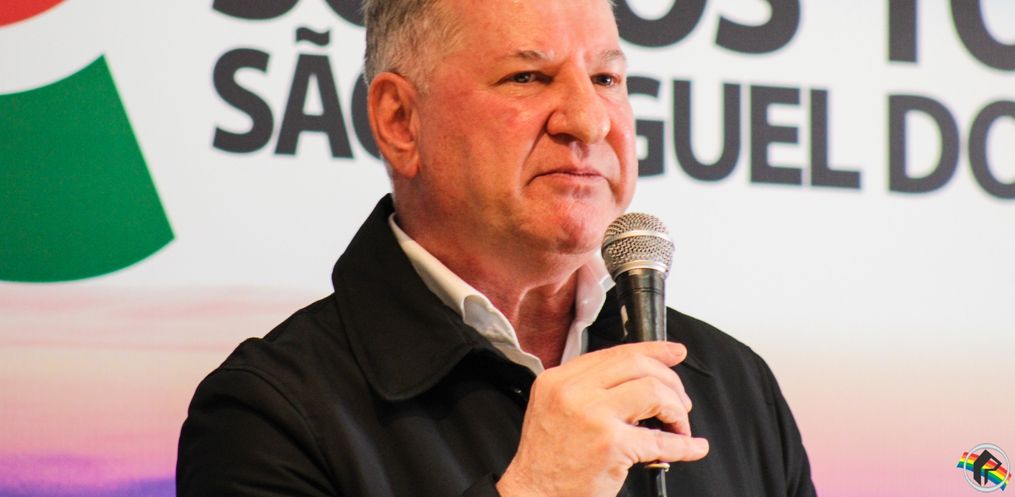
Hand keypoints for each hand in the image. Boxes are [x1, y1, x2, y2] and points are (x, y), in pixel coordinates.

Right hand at [496, 342, 708, 496]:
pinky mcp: (612, 445)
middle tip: (678, 401)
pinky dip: (685, 445)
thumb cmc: (546, 458)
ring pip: (654, 392)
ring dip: (676, 410)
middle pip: (639, 366)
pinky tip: (692, 447)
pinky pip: (661, 440)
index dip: (652, 351)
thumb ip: (586, 387)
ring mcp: (594, 416)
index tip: (672, 353)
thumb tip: (635, 378)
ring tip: (678, 426)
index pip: (615, 352)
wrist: (534, 493)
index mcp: (560, 379)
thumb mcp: (554, 407)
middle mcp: (574, 392)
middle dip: (670, 381)